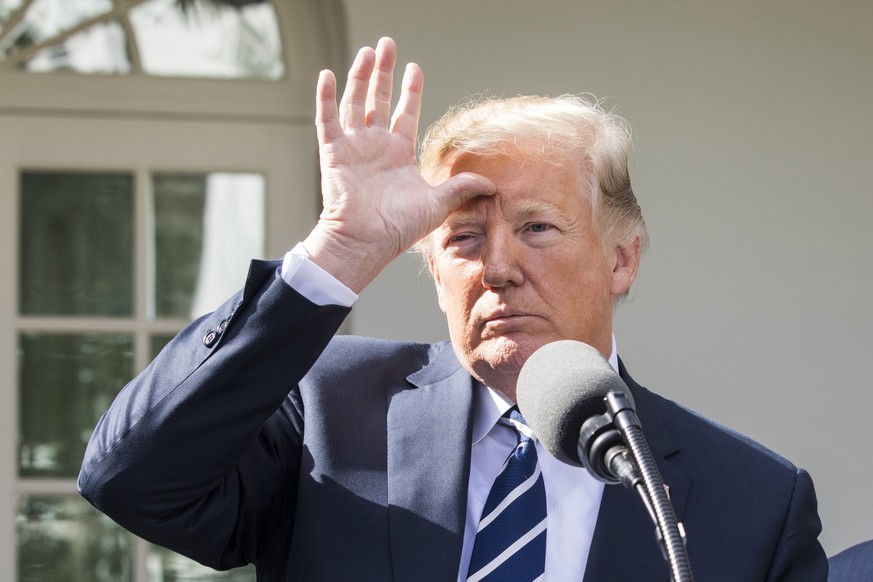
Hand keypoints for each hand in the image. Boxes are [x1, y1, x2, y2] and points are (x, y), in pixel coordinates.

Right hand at [302, 37, 494, 292]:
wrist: (366, 242)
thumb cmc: (399, 228)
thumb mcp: (438, 204)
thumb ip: (462, 188)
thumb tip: (493, 184)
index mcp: (398, 155)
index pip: (405, 113)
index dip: (410, 91)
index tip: (414, 68)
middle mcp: (375, 147)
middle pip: (378, 100)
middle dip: (383, 72)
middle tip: (386, 44)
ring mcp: (353, 148)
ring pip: (355, 103)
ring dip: (360, 77)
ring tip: (367, 52)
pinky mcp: (333, 153)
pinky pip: (327, 120)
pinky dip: (326, 98)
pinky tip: (328, 75)